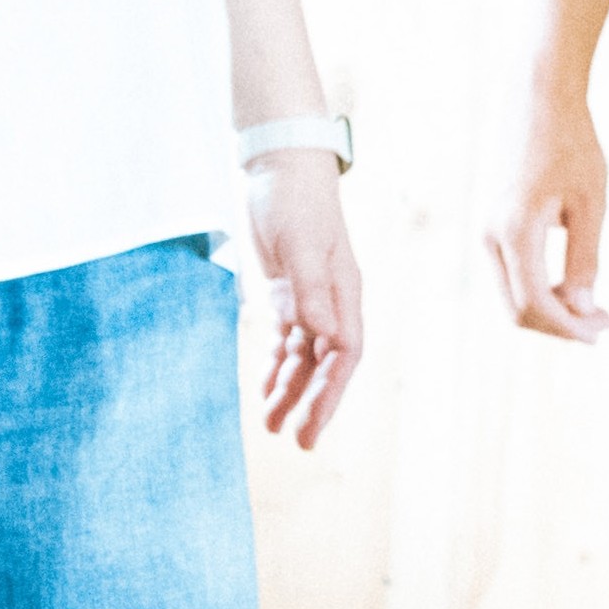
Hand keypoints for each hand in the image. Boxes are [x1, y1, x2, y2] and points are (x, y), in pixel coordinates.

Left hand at [241, 150, 365, 446]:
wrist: (279, 167)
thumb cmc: (293, 199)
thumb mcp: (298, 243)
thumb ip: (310, 289)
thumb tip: (322, 335)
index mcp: (343, 292)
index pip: (344, 354)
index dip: (330, 393)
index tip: (311, 425)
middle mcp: (331, 301)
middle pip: (327, 364)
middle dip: (314, 403)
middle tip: (298, 442)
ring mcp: (310, 298)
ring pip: (303, 357)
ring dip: (289, 390)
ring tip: (271, 425)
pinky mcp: (287, 292)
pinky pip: (285, 340)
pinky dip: (275, 365)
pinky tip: (265, 389)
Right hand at [484, 80, 608, 341]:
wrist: (537, 96)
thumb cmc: (571, 144)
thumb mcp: (590, 203)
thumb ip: (584, 259)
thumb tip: (581, 310)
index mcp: (514, 232)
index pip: (536, 305)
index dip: (571, 328)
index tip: (604, 330)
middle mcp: (490, 236)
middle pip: (518, 310)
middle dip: (561, 326)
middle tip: (603, 324)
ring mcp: (486, 231)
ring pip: (513, 295)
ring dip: (551, 309)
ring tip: (593, 306)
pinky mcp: (492, 224)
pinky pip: (511, 274)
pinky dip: (540, 289)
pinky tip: (572, 282)